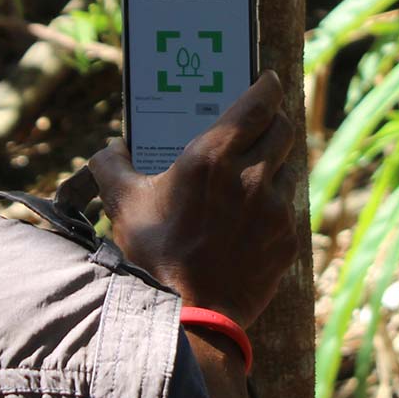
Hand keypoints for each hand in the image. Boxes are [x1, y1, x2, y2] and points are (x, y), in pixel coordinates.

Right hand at [88, 72, 299, 329]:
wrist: (190, 317)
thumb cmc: (153, 257)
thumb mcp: (122, 206)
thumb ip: (111, 167)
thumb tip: (109, 150)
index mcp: (212, 157)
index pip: (258, 103)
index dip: (267, 86)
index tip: (268, 80)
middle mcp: (252, 176)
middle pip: (282, 130)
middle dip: (274, 120)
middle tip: (262, 122)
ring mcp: (276, 209)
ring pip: (287, 169)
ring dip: (273, 166)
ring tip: (253, 173)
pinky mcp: (289, 239)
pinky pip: (287, 209)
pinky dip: (273, 206)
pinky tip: (253, 218)